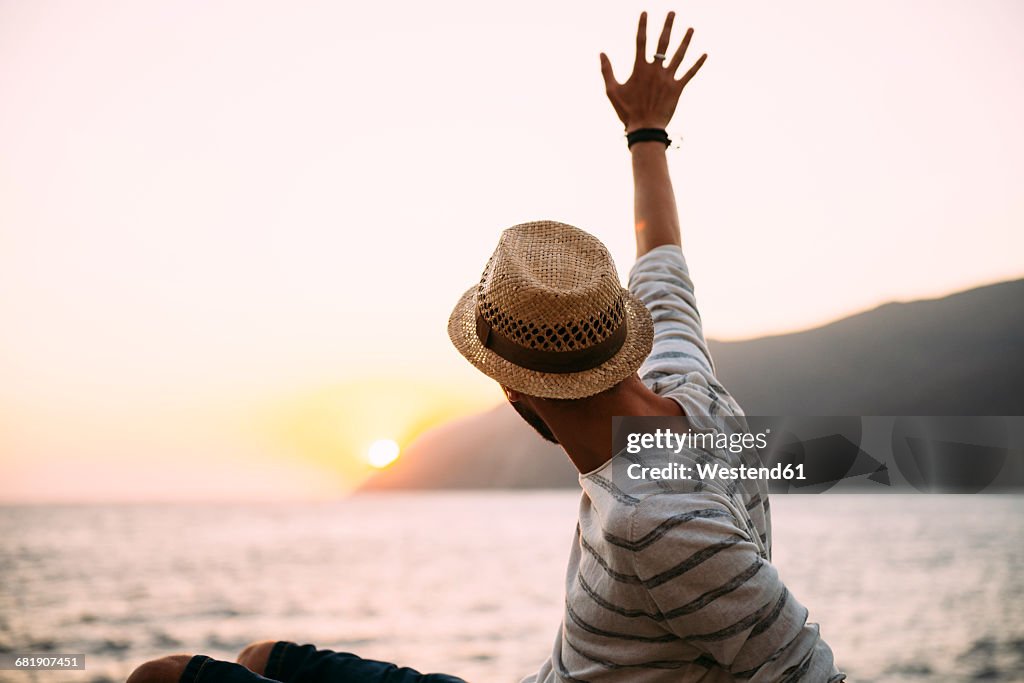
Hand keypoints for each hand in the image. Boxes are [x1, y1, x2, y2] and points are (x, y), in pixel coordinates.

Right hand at [600, 12, 706, 132]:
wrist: (645, 128)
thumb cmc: (626, 111)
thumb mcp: (612, 90)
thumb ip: (607, 70)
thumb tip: (601, 53)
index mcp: (640, 68)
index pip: (641, 41)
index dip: (643, 25)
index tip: (645, 12)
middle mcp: (655, 70)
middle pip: (663, 42)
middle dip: (668, 25)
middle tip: (672, 12)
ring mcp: (668, 78)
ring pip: (679, 55)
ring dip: (686, 40)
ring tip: (691, 28)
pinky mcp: (677, 89)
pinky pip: (690, 73)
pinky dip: (698, 64)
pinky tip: (705, 54)